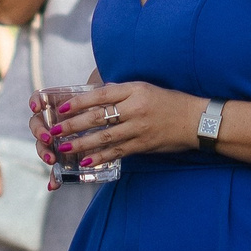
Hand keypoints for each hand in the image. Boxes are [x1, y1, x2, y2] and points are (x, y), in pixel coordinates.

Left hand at [49, 78, 197, 166]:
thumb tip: (97, 97)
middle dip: (73, 125)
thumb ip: (122, 93)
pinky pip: (118, 152)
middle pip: (98, 116)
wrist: (195, 120)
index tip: (61, 107)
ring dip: (82, 144)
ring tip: (64, 148)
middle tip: (54, 131)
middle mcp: (135, 108)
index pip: (101, 94)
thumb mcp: (146, 89)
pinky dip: (101, 157)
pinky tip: (86, 162)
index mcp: (134, 90)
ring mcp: (139, 128)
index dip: (79, 101)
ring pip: (105, 136)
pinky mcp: (143, 145)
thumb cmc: (169, 102)